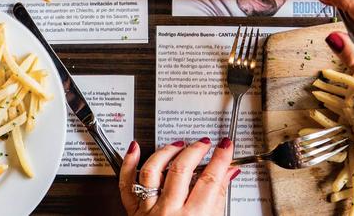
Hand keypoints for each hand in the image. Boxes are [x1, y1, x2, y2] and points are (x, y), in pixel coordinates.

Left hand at [118, 138, 237, 215]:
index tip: (225, 147)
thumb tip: (227, 175)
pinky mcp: (133, 212)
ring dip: (167, 152)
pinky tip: (135, 148)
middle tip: (205, 143)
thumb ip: (218, 199)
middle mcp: (168, 212)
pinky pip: (126, 184)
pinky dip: (129, 164)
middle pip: (182, 169)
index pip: (210, 180)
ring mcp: (148, 211)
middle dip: (196, 150)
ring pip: (153, 170)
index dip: (220, 158)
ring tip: (179, 144)